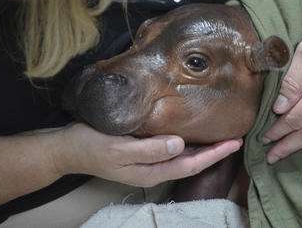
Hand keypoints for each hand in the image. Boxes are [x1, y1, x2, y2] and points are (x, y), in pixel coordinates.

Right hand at [52, 123, 242, 186]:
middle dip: (214, 152)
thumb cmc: (91, 145)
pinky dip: (185, 140)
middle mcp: (153, 169)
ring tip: (220, 134)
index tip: (234, 143)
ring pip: (182, 156)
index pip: (190, 165)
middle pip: (191, 162)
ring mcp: (147, 160)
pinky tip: (190, 130)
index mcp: (151, 171)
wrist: (67, 148)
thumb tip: (180, 145)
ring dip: (202, 146)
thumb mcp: (119, 148)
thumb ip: (149, 149)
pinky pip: (170, 148)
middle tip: (235, 137)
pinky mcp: (141, 149)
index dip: (214, 155)